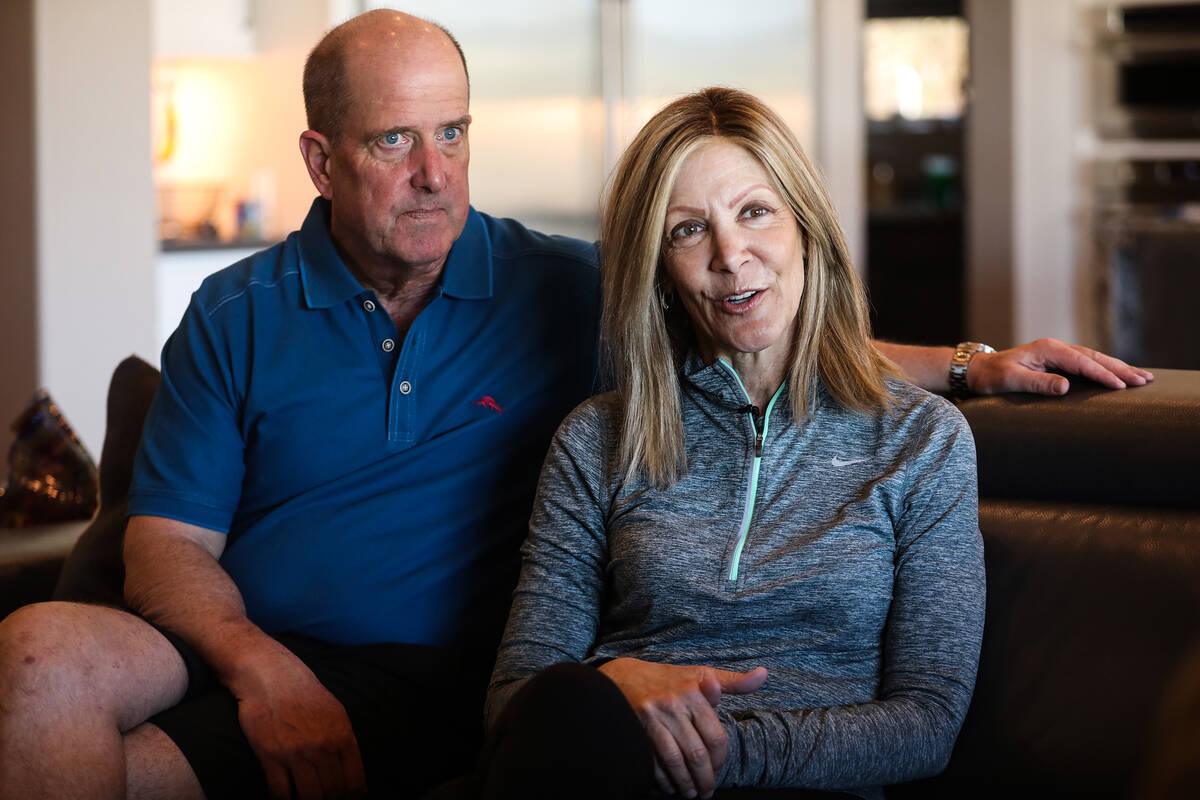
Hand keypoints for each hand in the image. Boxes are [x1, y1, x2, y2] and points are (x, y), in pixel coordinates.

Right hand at [228, 648, 365, 799]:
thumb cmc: (304, 694)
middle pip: (333, 793)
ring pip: (310, 798)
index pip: (355, 781)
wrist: (271, 676)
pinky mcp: (270, 756)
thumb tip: (356, 778)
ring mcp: (296, 753)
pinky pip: (280, 793)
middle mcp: (323, 747)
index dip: (352, 797)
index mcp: (342, 736)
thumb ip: (345, 743)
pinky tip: (282, 799)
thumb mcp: (336, 713)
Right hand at [599, 657, 766, 798]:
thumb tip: (763, 675)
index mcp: (693, 692)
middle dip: (705, 779)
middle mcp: (673, 704)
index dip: (720, 761)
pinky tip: (670, 787)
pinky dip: (664, 780)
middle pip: (697, 754)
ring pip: (676, 762)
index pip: (715, 737)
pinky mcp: (634, 730)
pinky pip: (653, 763)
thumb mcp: (700, 674)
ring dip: (686, 784)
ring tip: (691, 793)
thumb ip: (733, 681)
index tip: (718, 769)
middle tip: (707, 791)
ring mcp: (652, 718)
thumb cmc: (667, 679)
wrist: (621, 676)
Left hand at [968, 338, 1153, 395]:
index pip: (1082, 362)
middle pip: (1095, 357)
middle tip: (1145, 380)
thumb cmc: (993, 376)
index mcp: (1048, 349)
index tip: (1121, 385)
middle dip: (1121, 369)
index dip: (1103, 374)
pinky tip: (1120, 374)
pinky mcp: (1057, 361)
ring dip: (1118, 368)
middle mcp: (1056, 348)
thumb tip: (1065, 386)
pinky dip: (1105, 369)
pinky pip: (1087, 364)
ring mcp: (1057, 353)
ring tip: (1142, 377)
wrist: (978, 370)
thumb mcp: (1012, 381)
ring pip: (1094, 359)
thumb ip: (1038, 383)